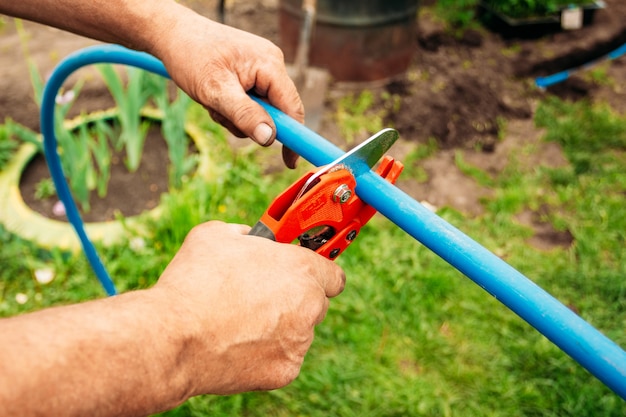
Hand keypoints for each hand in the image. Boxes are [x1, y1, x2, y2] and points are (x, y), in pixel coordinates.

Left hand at [151, 8, 303, 167]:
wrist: (172, 34)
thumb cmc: (190, 55)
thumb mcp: (215, 90)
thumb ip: (244, 114)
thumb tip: (269, 138)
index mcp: (269, 65)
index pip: (292, 108)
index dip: (293, 138)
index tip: (289, 163)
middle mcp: (271, 66)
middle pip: (276, 112)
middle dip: (248, 122)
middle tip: (220, 113)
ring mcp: (262, 70)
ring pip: (260, 112)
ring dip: (235, 117)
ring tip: (212, 101)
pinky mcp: (251, 75)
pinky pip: (250, 104)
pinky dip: (232, 109)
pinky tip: (215, 97)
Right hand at [153, 221, 345, 394]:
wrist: (174, 336)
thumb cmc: (195, 281)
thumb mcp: (217, 235)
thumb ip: (246, 234)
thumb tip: (250, 239)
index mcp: (301, 268)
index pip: (333, 275)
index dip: (317, 274)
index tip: (302, 276)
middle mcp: (309, 305)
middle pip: (315, 304)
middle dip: (295, 300)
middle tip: (259, 297)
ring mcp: (299, 341)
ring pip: (298, 333)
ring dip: (279, 327)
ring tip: (238, 322)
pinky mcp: (285, 371)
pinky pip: (282, 359)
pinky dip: (265, 354)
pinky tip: (236, 344)